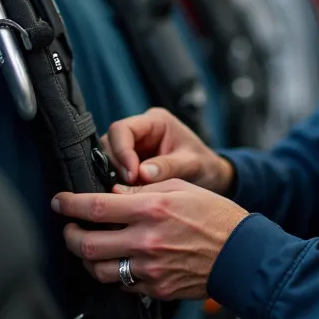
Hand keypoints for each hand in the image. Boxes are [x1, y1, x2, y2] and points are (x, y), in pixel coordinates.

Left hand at [52, 180, 249, 299]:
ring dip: (88, 258)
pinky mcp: (156, 287)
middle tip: (70, 228)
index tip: (59, 202)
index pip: (95, 207)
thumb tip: (114, 194)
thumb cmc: (216, 217)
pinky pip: (122, 284)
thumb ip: (144, 191)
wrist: (241, 254)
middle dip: (70, 236)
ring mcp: (150, 268)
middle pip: (87, 244)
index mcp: (152, 210)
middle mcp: (146, 241)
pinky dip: (114, 273)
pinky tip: (120, 261)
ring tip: (91, 246)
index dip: (69, 204)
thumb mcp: (181, 188)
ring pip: (99, 270)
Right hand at [101, 107, 234, 193]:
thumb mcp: (192, 165)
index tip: (132, 176)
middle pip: (110, 143)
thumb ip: (168, 167)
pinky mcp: (131, 164)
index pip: (122, 129)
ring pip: (108, 158)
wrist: (211, 177)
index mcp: (155, 121)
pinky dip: (118, 184)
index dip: (121, 151)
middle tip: (128, 188)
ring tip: (129, 194)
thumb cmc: (205, 166)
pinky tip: (127, 196)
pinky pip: (115, 172)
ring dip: (115, 177)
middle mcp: (140, 131)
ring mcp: (134, 147)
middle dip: (116, 166)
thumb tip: (141, 174)